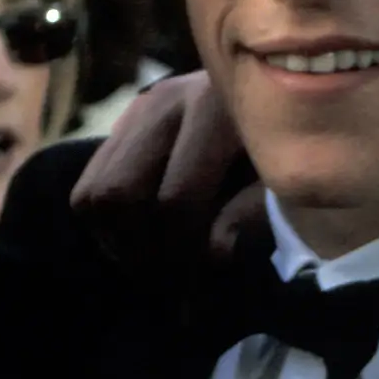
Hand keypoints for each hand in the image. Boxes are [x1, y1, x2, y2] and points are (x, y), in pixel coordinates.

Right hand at [72, 71, 267, 278]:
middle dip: (142, 252)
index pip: (177, 198)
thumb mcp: (285, 176)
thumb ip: (252, 213)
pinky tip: (142, 241)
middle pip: (119, 194)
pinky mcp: (126, 120)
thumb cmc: (290, 141)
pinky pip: (89, 184)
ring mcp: (140, 108)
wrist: (285, 87)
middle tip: (169, 285)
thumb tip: (211, 254)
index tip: (196, 291)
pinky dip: (107, 226)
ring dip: (118, 243)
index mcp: (216, 110)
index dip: (182, 254)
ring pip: (94, 192)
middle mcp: (167, 101)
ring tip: (155, 267)